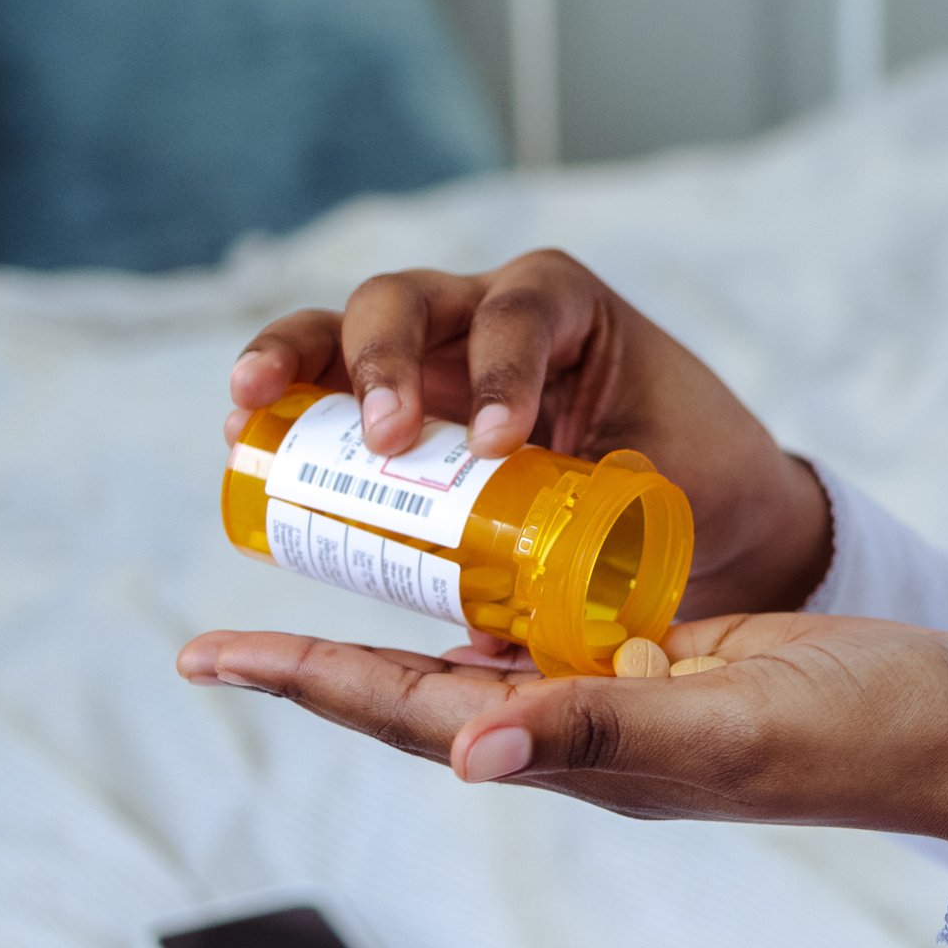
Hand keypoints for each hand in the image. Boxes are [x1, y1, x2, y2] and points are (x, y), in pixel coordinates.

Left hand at [175, 613, 947, 854]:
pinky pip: (561, 618)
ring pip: (485, 651)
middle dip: (324, 657)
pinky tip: (478, 549)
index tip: (207, 653)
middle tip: (223, 629)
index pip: (414, 712)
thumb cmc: (867, 733)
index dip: (311, 679)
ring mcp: (634, 693)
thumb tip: (467, 753)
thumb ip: (605, 732)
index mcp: (585, 756)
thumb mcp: (732, 727)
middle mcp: (589, 729)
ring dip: (400, 617)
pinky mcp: (680, 652)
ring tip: (329, 573)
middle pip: (424, 688)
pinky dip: (501, 585)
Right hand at [227, 250, 831, 620]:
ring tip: (253, 410)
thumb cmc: (691, 478)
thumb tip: (494, 649)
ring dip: (295, 359)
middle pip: (413, 298)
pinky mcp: (394, 396)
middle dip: (387, 357)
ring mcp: (431, 349)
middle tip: (384, 436)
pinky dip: (280, 400)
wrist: (704, 488)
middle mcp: (489, 311)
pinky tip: (243, 441)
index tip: (498, 445)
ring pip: (346, 324)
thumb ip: (595, 550)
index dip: (503, 371)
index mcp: (570, 311)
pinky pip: (320, 382)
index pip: (525, 315)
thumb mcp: (662, 495)